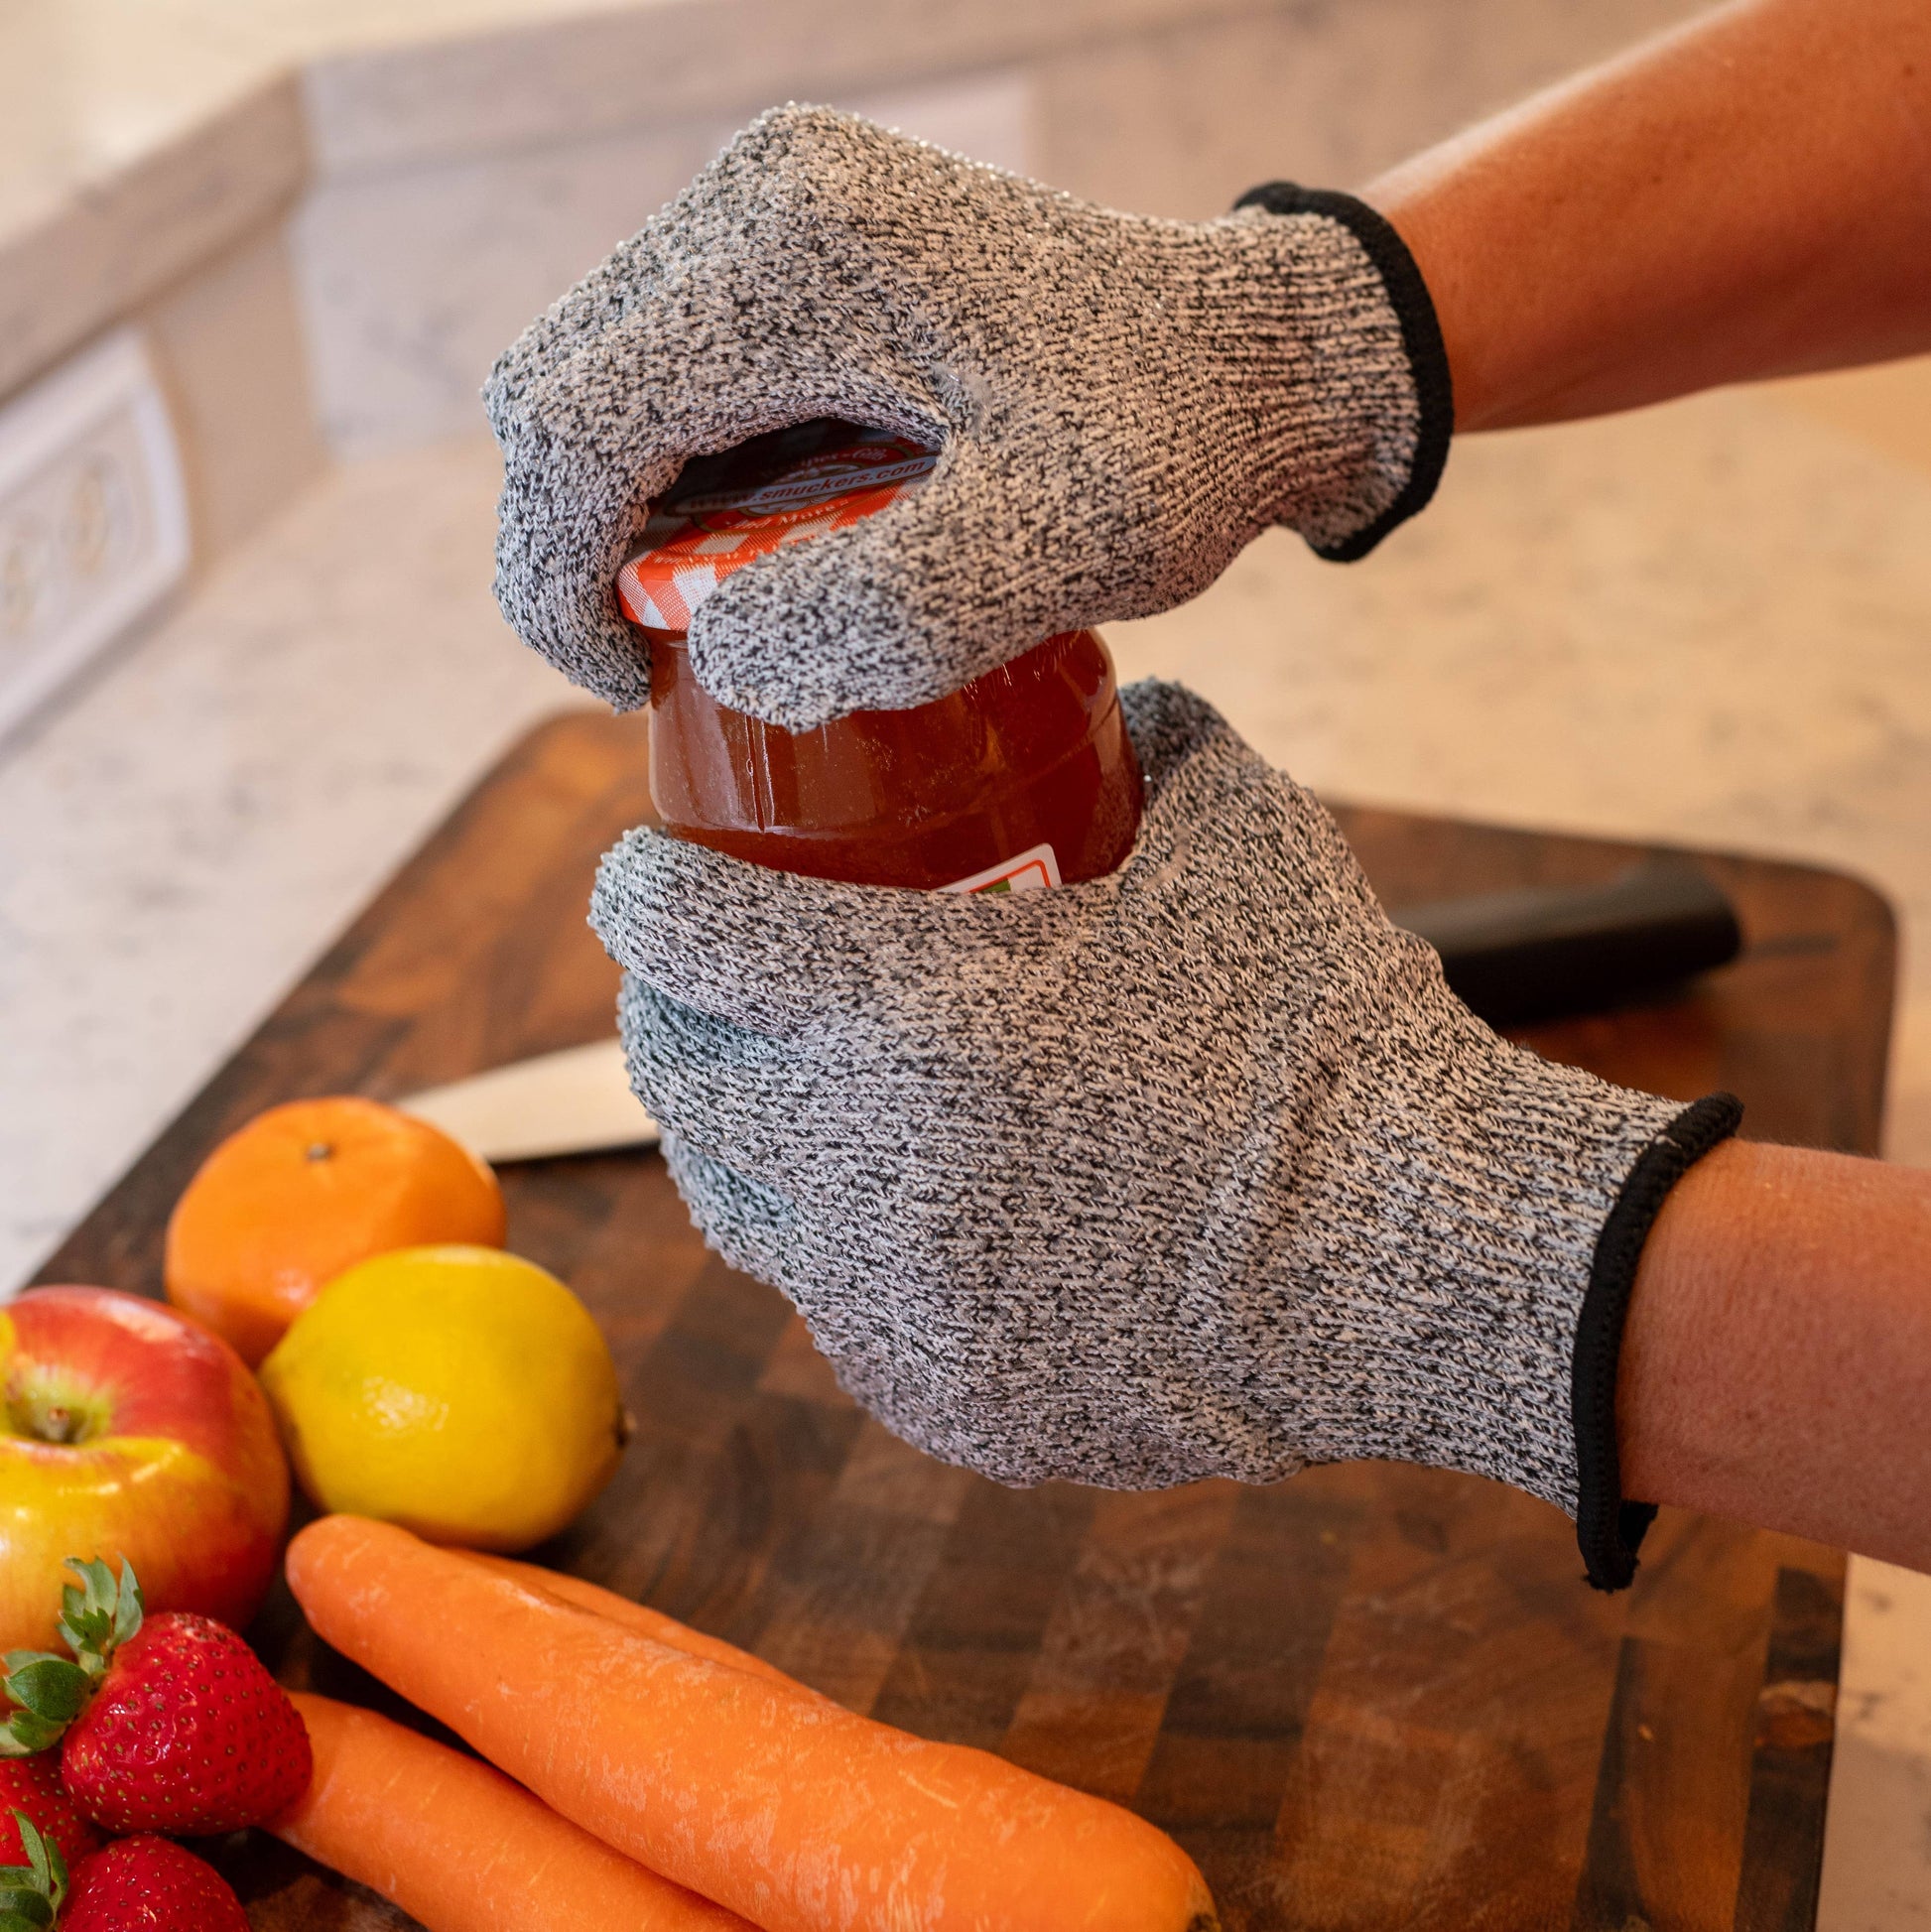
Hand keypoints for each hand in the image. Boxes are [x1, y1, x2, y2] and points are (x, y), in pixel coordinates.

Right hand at [487, 107, 1450, 728]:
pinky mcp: (797, 251)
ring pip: (608, 388)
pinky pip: (679, 380)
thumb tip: (714, 651)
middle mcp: (756, 196)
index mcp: (797, 248)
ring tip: (735, 616)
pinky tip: (772, 552)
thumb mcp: (1056, 549)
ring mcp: (771, 212)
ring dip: (637, 519)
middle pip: (562, 391)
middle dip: (583, 548)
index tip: (627, 688)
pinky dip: (689, 483)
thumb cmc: (1176, 448)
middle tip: (671, 665)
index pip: (573, 418)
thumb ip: (881, 613)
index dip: (558, 575)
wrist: (1255, 357)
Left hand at [590, 681, 1735, 1585]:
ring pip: (731, 1205)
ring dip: (735, 1132)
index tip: (648, 872)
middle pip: (673, 1075)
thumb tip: (1118, 705)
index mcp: (910, 1009)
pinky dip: (836, 1245)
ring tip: (789, 1092)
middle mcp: (864, 1164)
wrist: (1414, 1257)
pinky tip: (903, 1210)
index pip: (681, 930)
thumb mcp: (1238, 830)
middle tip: (711, 980)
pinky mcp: (937, 1397)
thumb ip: (1153, 739)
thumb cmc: (1326, 1038)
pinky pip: (831, 1309)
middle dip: (669, 1011)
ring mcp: (890, 1300)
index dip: (643, 886)